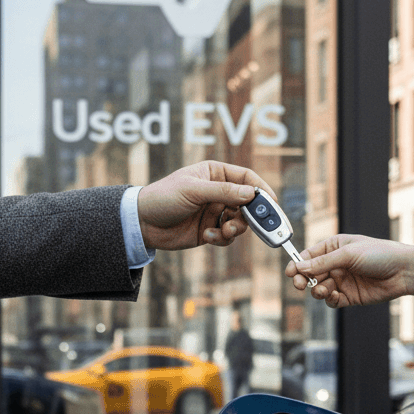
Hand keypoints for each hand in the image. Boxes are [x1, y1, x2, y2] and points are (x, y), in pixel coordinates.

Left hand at [137, 161, 274, 250]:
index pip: (246, 178)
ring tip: (224, 231)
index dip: (261, 189)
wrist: (142, 223)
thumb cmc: (163, 198)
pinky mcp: (209, 230)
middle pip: (248, 203)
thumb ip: (223, 192)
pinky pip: (227, 236)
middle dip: (251, 216)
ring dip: (235, 229)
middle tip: (254, 225)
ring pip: (240, 222)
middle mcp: (218, 192)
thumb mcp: (193, 191)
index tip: (271, 202)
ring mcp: (214, 212)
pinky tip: (208, 237)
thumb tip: (251, 193)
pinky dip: (222, 239)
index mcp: (215, 174)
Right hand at [286, 235, 413, 307]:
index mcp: (334, 248)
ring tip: (324, 290)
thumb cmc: (380, 254)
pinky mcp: (350, 296)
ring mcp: (343, 281)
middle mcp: (336, 264)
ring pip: (319, 289)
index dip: (298, 264)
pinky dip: (330, 300)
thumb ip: (322, 262)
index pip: (309, 256)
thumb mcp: (348, 254)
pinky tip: (335, 297)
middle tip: (301, 285)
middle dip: (304, 280)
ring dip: (318, 290)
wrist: (403, 271)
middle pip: (310, 274)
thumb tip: (299, 267)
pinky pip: (332, 301)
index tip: (291, 273)